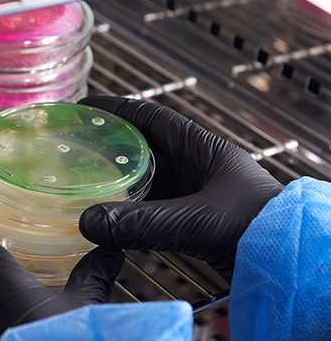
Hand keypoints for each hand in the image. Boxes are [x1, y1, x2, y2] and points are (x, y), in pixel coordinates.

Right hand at [78, 96, 282, 280]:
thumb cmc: (259, 229)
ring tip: (84, 181)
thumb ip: (140, 222)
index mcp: (203, 150)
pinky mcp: (197, 222)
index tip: (85, 106)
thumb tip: (86, 222)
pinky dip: (130, 210)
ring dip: (119, 181)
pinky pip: (154, 209)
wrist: (293, 262)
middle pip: (145, 147)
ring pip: (148, 180)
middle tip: (75, 147)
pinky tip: (109, 218)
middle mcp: (199, 167)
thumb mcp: (195, 221)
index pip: (151, 117)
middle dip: (110, 145)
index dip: (116, 109)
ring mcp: (198, 195)